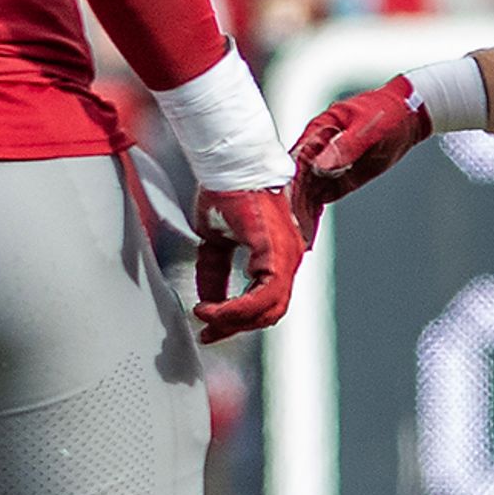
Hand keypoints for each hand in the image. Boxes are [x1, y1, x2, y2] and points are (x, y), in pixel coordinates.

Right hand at [191, 184, 304, 341]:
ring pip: (269, 309)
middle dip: (235, 326)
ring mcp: (286, 255)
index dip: (237, 319)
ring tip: (205, 317)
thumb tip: (207, 298)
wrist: (229, 163)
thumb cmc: (227, 189)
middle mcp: (287, 256)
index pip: (265, 300)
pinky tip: (211, 307)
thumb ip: (214, 272)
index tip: (211, 326)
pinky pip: (263, 295)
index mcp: (276, 253)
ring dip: (234, 320)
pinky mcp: (276, 252)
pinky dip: (236, 308)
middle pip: (269, 312)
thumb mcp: (215, 241)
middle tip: (208, 331)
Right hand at [288, 75, 433, 224]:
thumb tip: (322, 165)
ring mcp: (326, 166)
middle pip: (297, 179)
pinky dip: (312, 213)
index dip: (289, 178)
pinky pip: (320, 198)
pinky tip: (306, 231)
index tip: (282, 200)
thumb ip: (346, 146)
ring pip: (306, 192)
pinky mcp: (337, 180)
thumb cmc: (386, 113)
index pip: (297, 157)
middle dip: (290, 202)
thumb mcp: (369, 128)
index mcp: (319, 131)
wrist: (406, 119)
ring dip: (299, 211)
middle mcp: (317, 150)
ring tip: (292, 236)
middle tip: (284, 227)